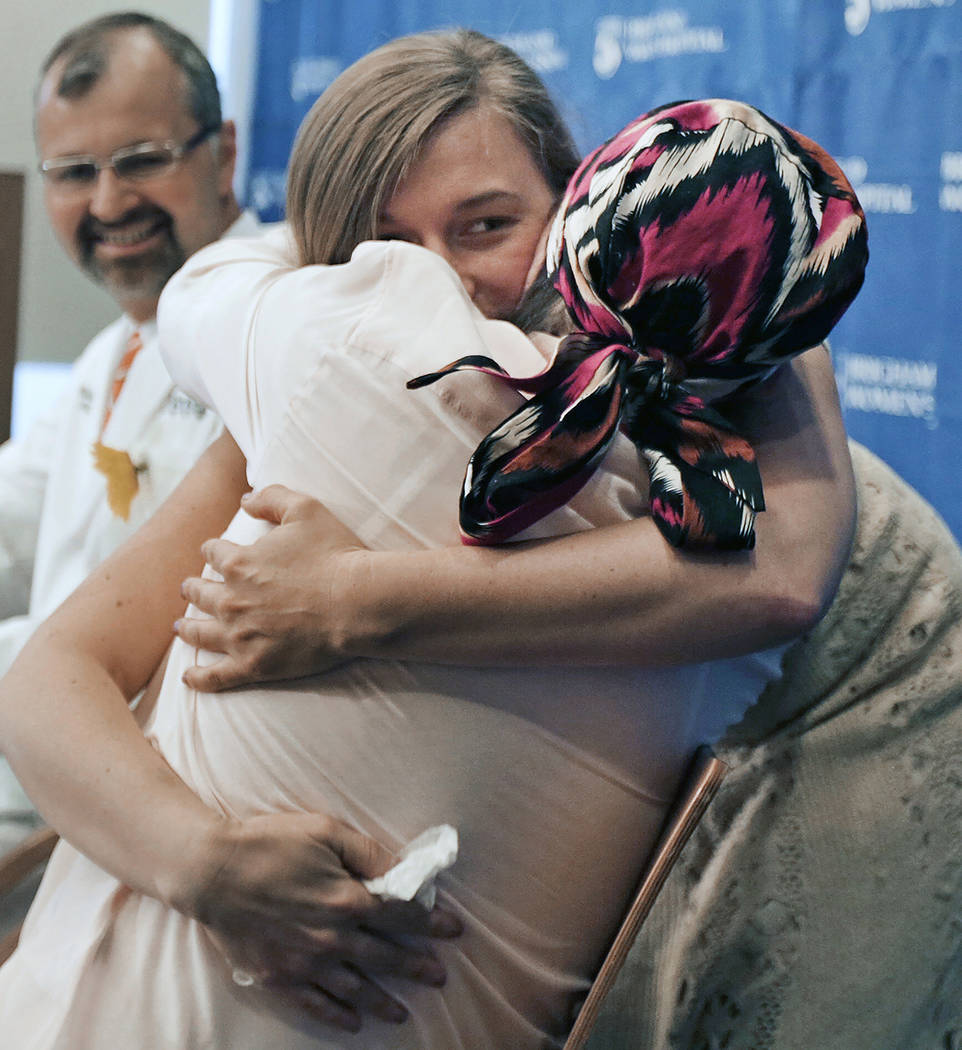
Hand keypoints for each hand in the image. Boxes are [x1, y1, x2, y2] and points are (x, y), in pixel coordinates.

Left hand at [176, 486, 367, 690]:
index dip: (214, 551)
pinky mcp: (254, 666)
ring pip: (200, 633)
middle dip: (193, 589)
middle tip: (190, 590)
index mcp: (239, 563)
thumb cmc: (334, 554)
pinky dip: (198, 678)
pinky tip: (189, 677)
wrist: (356, 603)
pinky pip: (215, 677)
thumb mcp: (305, 509)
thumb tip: (245, 499)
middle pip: (200, 593)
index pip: (214, 554)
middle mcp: (231, 600)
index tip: (215, 554)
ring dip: (188, 629)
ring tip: (181, 628)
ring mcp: (240, 636)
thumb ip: (271, 497)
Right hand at [187, 811, 461, 1031]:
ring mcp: (305, 962)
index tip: (454, 928)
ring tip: (403, 1010)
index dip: (431, 922)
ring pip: (355, 987)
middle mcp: (332, 937)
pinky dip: (337, 1015)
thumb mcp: (326, 831)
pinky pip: (315, 1004)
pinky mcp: (279, 976)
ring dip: (383, 999)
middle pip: (385, 956)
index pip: (402, 914)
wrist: (211, 871)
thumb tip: (401, 870)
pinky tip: (354, 1022)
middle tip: (440, 975)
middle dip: (416, 966)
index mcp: (348, 899)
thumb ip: (368, 853)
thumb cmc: (270, 842)